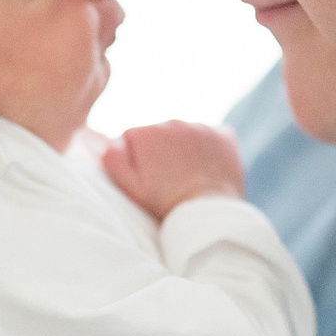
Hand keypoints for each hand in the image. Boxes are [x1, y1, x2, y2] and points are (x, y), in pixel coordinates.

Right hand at [101, 120, 245, 221]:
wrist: (207, 212)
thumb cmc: (165, 202)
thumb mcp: (130, 187)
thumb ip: (113, 159)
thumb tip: (111, 141)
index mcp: (147, 132)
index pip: (135, 138)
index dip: (139, 159)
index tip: (149, 176)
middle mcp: (174, 122)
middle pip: (160, 133)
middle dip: (162, 151)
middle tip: (168, 178)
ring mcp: (201, 127)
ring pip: (185, 134)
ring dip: (184, 149)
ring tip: (187, 174)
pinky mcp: (224, 135)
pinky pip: (210, 136)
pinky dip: (207, 148)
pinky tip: (205, 167)